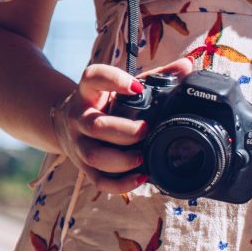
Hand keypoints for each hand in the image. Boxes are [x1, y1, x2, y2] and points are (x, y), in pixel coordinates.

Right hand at [50, 58, 194, 193]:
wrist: (65, 125)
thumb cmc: (105, 104)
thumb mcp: (123, 88)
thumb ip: (155, 77)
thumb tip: (186, 66)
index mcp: (88, 92)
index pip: (92, 78)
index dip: (112, 80)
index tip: (136, 87)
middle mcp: (79, 118)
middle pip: (95, 126)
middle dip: (123, 131)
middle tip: (145, 130)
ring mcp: (79, 144)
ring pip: (93, 156)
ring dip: (121, 160)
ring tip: (143, 157)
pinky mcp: (84, 167)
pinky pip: (99, 180)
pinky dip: (120, 184)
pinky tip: (141, 178)